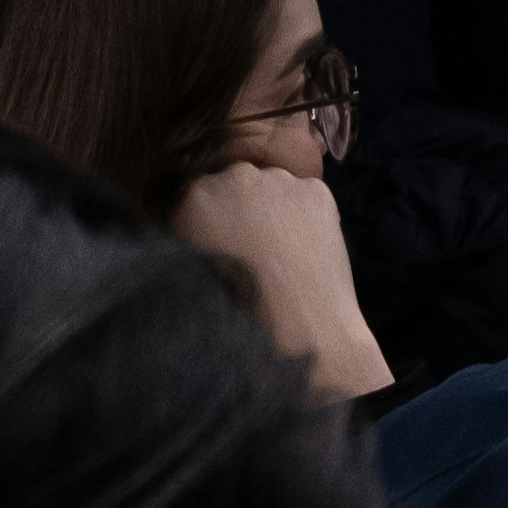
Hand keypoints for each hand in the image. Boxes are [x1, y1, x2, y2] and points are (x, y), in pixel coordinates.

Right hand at [170, 157, 394, 399]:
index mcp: (192, 200)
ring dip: (274, 207)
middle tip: (253, 247)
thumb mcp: (196, 276)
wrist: (305, 331)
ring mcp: (278, 180)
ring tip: (284, 251)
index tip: (220, 242)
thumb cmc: (242, 315)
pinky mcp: (316, 190)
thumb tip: (199, 231)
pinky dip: (306, 215)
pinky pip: (306, 195)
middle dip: (240, 207)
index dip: (210, 220)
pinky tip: (307, 247)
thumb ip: (191, 242)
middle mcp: (233, 177)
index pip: (196, 196)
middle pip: (234, 183)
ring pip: (272, 186)